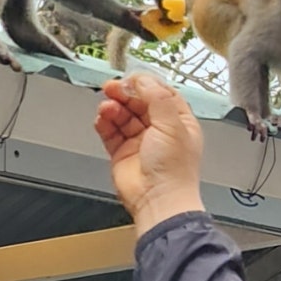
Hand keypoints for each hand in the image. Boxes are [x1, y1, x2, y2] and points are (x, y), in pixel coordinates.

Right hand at [94, 73, 205, 234]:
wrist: (158, 200)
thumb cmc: (174, 171)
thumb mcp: (172, 124)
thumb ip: (157, 97)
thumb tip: (142, 80)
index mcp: (178, 122)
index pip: (160, 94)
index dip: (144, 85)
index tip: (131, 80)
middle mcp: (160, 130)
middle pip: (138, 102)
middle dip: (124, 93)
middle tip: (112, 88)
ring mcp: (140, 142)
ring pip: (122, 115)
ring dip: (113, 108)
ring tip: (107, 107)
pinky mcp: (122, 153)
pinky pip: (110, 131)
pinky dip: (104, 123)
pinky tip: (102, 119)